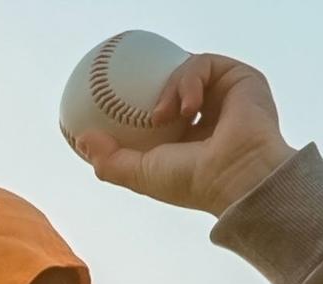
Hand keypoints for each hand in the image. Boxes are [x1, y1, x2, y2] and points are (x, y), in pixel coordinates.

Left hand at [69, 52, 293, 216]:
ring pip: (185, 71)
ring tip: (162, 115)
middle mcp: (209, 115)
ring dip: (168, 89)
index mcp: (190, 137)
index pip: (161, 111)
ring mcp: (225, 95)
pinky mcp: (240, 78)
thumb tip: (81, 139)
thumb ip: (110, 160)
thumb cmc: (192, 181)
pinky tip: (187, 106)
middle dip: (151, 87)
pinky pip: (202, 64)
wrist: (234, 176)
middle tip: (135, 105)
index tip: (109, 106)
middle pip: (173, 84)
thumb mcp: (141, 173)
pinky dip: (189, 81)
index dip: (135, 103)